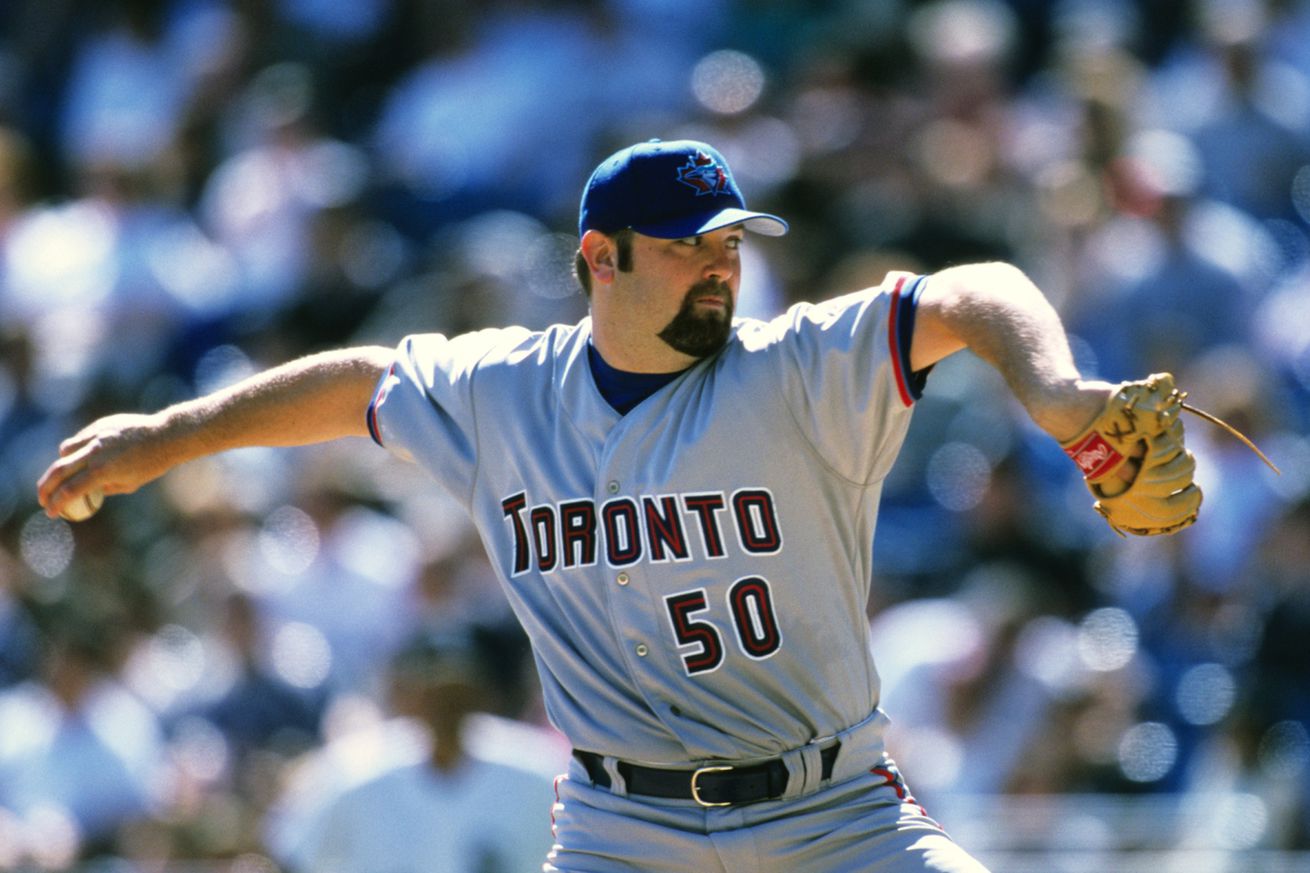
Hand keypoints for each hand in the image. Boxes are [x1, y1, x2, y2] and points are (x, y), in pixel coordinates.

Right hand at [36, 412, 175, 518]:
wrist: (166, 436)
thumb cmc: (152, 464)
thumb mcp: (130, 484)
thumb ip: (106, 487)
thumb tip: (88, 491)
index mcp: (102, 471)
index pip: (70, 491)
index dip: (57, 503)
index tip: (51, 512)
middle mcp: (95, 453)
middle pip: (58, 471)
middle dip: (45, 488)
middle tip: (42, 498)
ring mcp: (96, 437)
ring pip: (65, 450)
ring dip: (61, 464)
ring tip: (66, 473)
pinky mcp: (99, 425)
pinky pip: (79, 438)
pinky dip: (76, 448)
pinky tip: (84, 455)